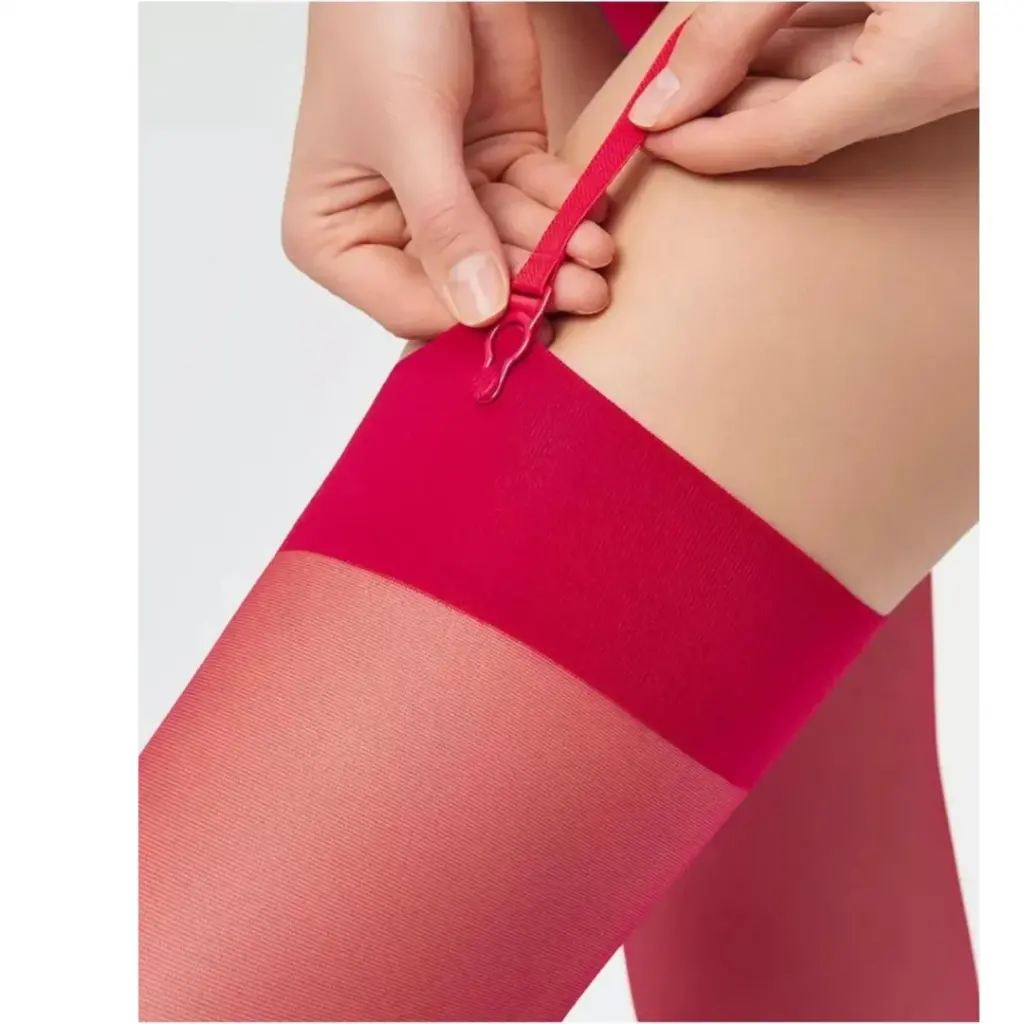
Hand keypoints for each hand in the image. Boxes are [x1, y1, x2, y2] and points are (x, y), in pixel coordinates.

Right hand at [283, 1, 612, 339]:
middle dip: (527, 286)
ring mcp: (447, 202)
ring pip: (508, 249)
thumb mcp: (409, 129)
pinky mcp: (495, 167)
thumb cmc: (379, 24)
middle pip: (466, 286)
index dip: (466, 318)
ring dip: (555, 250)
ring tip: (597, 254)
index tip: (522, 319)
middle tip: (584, 291)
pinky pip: (534, 204)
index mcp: (335, 235)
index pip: (405, 304)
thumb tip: (480, 313)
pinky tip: (590, 214)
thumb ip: (446, 224)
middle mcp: (390, 228)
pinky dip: (564, 208)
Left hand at [628, 2, 978, 174]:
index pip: (786, 137)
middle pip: (802, 115)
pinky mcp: (945, 31)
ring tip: (699, 58)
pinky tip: (759, 26)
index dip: (709, 143)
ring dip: (760, 71)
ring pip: (828, 83)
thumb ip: (737, 20)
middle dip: (725, 104)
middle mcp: (939, 81)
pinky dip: (801, 41)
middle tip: (662, 93)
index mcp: (918, 71)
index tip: (649, 136)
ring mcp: (946, 59)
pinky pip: (858, 51)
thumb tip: (666, 98)